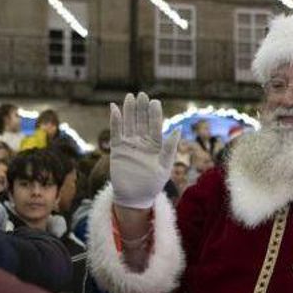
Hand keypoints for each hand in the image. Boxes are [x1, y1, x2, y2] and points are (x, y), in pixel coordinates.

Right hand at [109, 93, 178, 208]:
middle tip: (142, 95)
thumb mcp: (164, 167)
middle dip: (142, 108)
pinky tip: (114, 109)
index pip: (155, 126)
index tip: (155, 102)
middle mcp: (142, 142)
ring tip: (129, 97)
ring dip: (129, 111)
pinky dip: (114, 121)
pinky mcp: (117, 150)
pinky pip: (115, 133)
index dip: (154, 114)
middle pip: (141, 122)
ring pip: (128, 124)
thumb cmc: (153, 184)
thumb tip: (177, 129)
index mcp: (155, 145)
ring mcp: (129, 145)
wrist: (135, 198)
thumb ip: (169, 148)